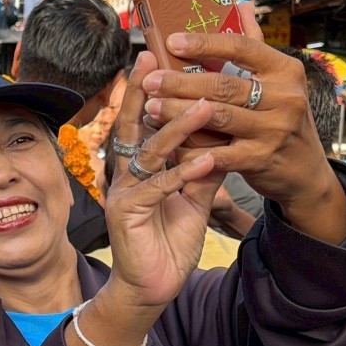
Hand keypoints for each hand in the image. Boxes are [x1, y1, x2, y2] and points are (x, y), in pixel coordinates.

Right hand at [104, 51, 223, 309]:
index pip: (142, 121)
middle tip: (153, 59)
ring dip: (178, 129)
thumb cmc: (166, 241)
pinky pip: (157, 187)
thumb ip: (204, 168)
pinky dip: (182, 174)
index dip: (146, 91)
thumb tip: (224, 138)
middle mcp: (124, 174)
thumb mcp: (193, 198)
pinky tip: (204, 161)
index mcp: (138, 167)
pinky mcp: (125, 213)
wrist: (151, 287)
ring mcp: (121, 192)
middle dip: (142, 92)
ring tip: (204, 106)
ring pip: (149, 153)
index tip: (157, 58)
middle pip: (132, 125)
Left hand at [139, 3, 345, 242]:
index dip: (205, 43)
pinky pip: (216, 152)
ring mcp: (274, 129)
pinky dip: (189, 149)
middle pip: (222, 85)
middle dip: (180, 82)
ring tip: (150, 107)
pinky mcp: (261, 159)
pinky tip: (168, 144)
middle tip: (150, 81)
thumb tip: (241, 5)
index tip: (171, 41)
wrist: (304, 169)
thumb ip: (255, 44)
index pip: (242, 47)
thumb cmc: (281, 117)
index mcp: (285, 70)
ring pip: (215, 116)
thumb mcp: (278, 80)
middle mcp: (285, 98)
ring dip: (177, 112)